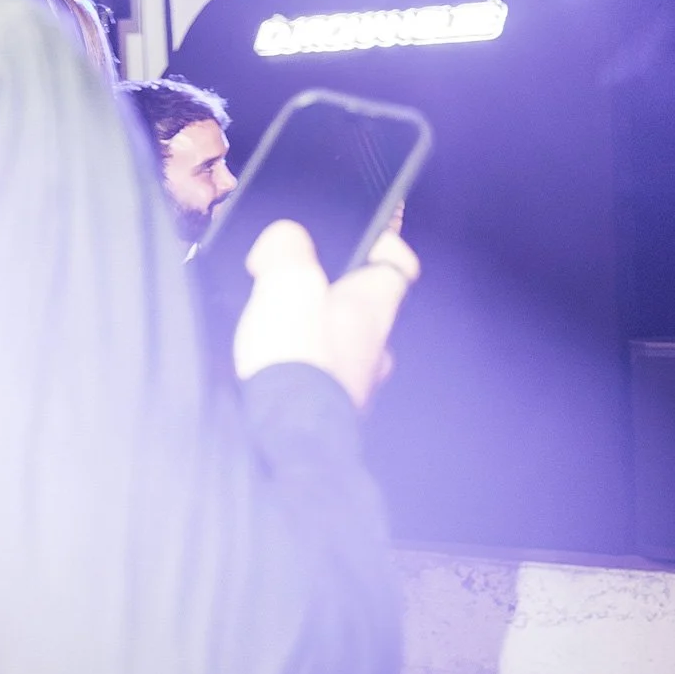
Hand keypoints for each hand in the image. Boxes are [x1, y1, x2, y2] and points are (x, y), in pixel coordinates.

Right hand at [232, 220, 419, 409]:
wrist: (288, 436)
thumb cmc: (301, 357)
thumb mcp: (290, 282)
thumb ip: (289, 249)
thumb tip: (285, 238)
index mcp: (374, 308)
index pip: (400, 267)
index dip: (386, 246)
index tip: (372, 236)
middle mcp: (375, 347)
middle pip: (370, 310)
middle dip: (341, 295)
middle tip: (306, 284)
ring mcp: (357, 383)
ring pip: (347, 347)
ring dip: (321, 335)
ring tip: (281, 326)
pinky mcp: (332, 412)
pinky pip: (323, 379)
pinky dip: (305, 369)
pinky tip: (274, 366)